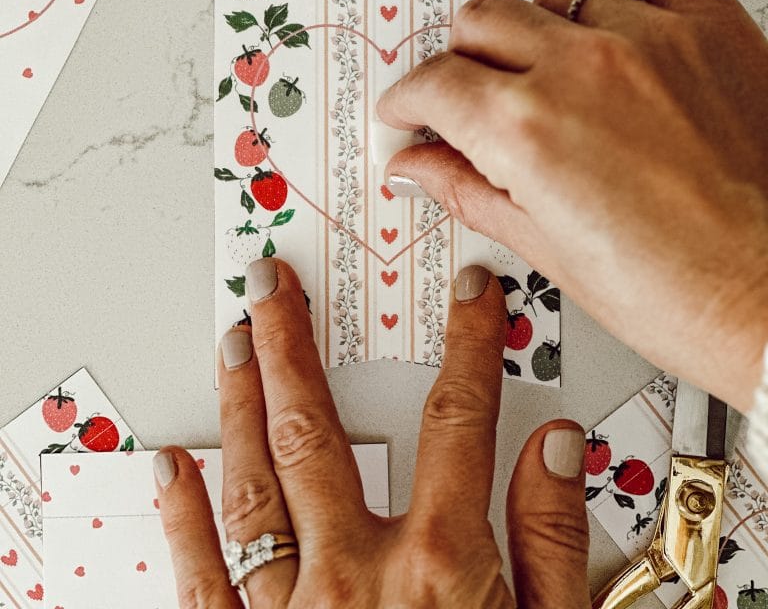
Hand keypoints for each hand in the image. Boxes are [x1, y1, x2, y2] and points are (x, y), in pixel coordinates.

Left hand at [155, 259, 589, 607]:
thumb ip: (555, 545)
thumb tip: (555, 450)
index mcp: (440, 568)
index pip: (459, 419)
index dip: (471, 346)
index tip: (472, 299)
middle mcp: (354, 576)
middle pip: (317, 428)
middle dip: (293, 345)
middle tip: (273, 287)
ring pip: (252, 482)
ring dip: (240, 404)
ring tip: (234, 343)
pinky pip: (203, 579)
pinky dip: (183, 519)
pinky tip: (170, 470)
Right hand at [377, 0, 767, 413]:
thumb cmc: (683, 298)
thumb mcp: (552, 254)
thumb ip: (470, 192)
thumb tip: (417, 167)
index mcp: (528, 131)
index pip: (434, 83)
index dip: (409, 102)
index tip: (411, 113)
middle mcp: (580, 68)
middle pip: (480, 22)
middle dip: (459, 63)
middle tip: (472, 100)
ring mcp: (648, 37)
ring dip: (535, 32)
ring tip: (553, 75)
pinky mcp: (708, 25)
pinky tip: (610, 13)